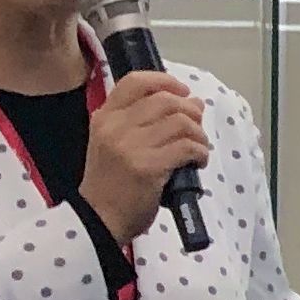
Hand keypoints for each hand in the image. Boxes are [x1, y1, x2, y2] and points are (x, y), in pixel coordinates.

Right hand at [80, 69, 210, 245]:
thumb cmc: (112, 182)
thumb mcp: (115, 143)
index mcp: (105, 117)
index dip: (166, 81)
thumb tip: (194, 102)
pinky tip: (198, 162)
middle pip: (166, 100)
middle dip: (191, 111)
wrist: (98, 218)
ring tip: (198, 148)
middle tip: (196, 128)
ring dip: (199, 134)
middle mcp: (114, 127)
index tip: (183, 92)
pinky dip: (200, 152)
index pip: (135, 82)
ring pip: (181, 122)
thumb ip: (146, 120)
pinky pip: (187, 146)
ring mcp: (130, 146)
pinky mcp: (148, 167)